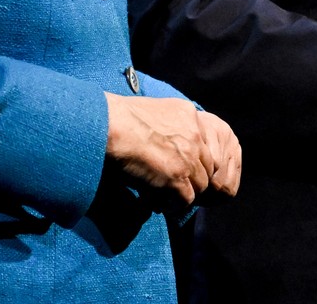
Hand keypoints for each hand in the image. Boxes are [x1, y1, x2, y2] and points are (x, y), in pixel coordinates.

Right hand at [104, 93, 241, 207]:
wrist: (109, 126)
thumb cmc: (118, 118)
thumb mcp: (152, 111)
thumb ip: (167, 125)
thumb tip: (164, 143)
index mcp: (189, 115)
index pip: (205, 145)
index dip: (194, 161)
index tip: (180, 169)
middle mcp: (195, 135)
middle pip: (206, 167)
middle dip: (192, 179)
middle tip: (173, 188)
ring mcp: (188, 157)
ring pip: (199, 186)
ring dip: (182, 194)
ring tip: (163, 198)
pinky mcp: (177, 177)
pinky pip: (185, 200)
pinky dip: (172, 205)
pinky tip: (156, 202)